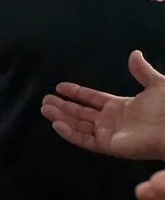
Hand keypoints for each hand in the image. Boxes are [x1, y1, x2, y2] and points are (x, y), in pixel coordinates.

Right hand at [40, 51, 164, 160]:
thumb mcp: (156, 84)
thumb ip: (142, 71)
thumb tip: (134, 54)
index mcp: (121, 106)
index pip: (93, 99)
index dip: (76, 93)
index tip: (59, 87)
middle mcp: (111, 120)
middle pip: (81, 113)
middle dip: (63, 106)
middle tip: (45, 100)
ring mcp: (109, 134)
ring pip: (78, 125)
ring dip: (61, 117)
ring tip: (44, 109)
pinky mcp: (108, 146)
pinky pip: (85, 139)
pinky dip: (70, 133)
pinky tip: (57, 124)